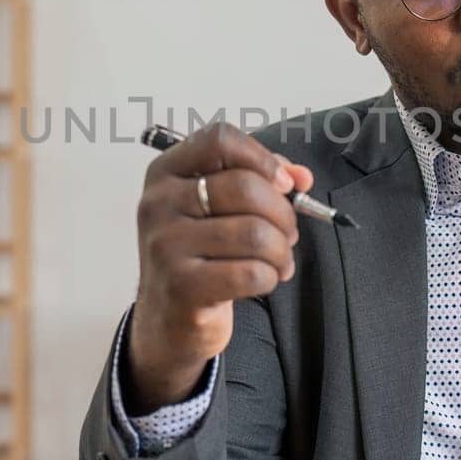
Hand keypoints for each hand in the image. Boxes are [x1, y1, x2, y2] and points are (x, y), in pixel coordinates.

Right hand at [126, 123, 313, 412]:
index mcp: (165, 173)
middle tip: (288, 234)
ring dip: (281, 251)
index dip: (262, 157)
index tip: (284, 185)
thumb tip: (301, 178)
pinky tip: (264, 280)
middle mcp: (159, 204)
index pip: (219, 139)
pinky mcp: (182, 286)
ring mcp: (166, 245)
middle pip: (245, 187)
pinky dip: (270, 277)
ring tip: (278, 261)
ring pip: (255, 233)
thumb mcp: (218, 210)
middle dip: (283, 214)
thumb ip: (259, 181)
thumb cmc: (199, 255)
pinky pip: (251, 272)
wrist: (167, 319)